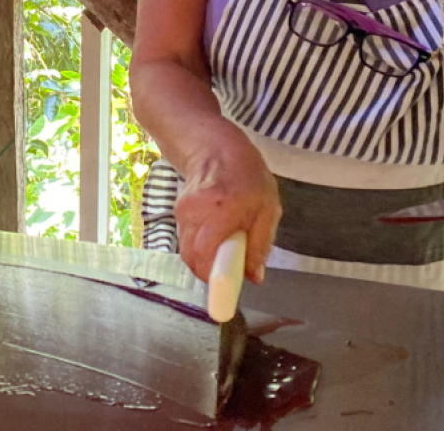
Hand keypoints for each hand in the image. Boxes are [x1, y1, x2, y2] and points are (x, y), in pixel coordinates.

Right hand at [174, 126, 281, 285]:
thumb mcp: (267, 206)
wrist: (211, 144)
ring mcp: (182, 213)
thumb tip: (253, 278)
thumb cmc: (245, 173)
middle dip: (213, 272)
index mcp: (222, 208)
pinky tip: (216, 232)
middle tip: (234, 268)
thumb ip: (260, 243)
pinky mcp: (177, 215)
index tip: (224, 299)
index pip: (207, 255)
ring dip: (209, 259)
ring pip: (190, 253)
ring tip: (228, 243)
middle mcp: (195, 213)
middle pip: (195, 260)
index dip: (215, 281)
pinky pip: (188, 242)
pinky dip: (203, 247)